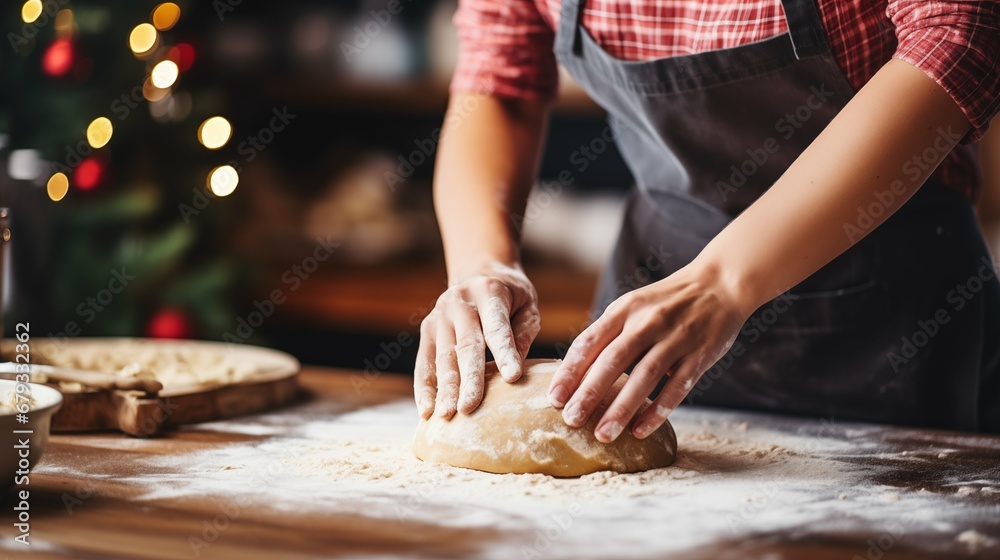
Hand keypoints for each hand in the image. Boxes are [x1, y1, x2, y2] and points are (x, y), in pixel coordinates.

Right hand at [415, 262, 540, 418]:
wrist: (479, 272)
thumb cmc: (511, 297)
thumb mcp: (527, 306)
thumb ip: (522, 335)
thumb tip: (514, 373)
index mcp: (489, 291)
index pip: (497, 327)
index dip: (504, 352)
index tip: (513, 377)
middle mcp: (459, 302)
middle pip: (465, 345)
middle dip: (468, 379)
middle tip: (470, 407)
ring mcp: (439, 315)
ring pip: (442, 357)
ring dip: (444, 388)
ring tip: (447, 415)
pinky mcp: (427, 329)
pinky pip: (424, 362)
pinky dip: (424, 388)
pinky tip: (427, 411)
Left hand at [546, 262, 749, 442]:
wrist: (719, 284)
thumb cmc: (667, 301)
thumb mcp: (633, 304)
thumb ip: (608, 332)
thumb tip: (576, 371)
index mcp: (625, 309)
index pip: (590, 342)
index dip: (570, 371)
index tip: (553, 398)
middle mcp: (647, 322)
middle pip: (613, 361)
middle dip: (589, 393)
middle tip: (571, 420)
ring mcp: (675, 338)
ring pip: (645, 376)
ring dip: (622, 408)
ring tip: (603, 434)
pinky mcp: (700, 354)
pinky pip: (677, 386)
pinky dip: (658, 410)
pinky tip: (641, 430)